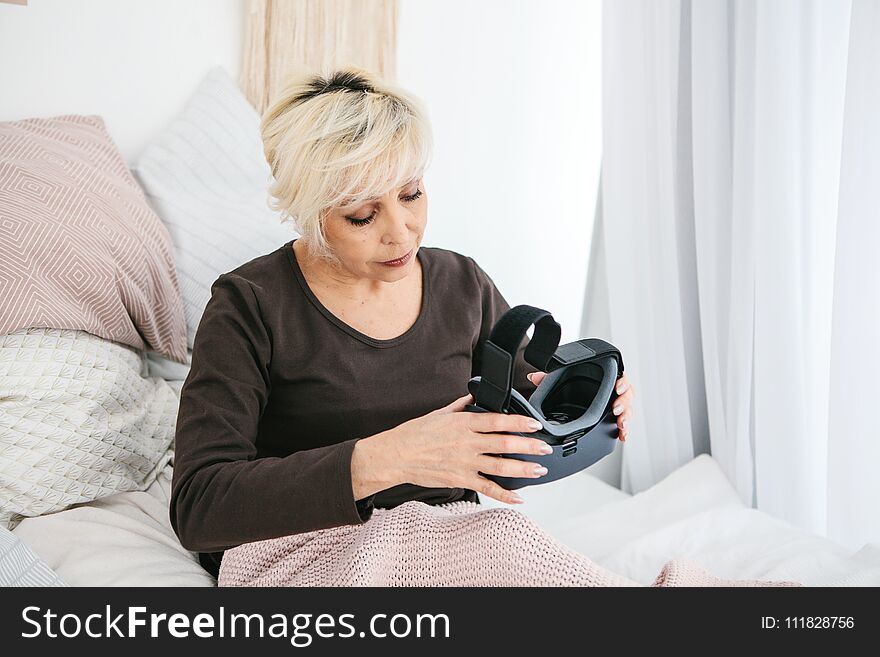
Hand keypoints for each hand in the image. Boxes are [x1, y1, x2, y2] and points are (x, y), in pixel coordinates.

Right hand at [354, 393, 552, 504]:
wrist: (396, 455)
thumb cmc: (415, 434)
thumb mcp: (439, 413)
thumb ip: (460, 406)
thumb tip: (473, 397)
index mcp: (463, 424)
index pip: (496, 421)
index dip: (518, 422)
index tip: (534, 424)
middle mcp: (467, 443)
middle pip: (504, 444)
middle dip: (528, 445)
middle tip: (545, 446)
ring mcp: (464, 463)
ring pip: (500, 467)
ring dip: (523, 468)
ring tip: (539, 468)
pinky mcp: (460, 479)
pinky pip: (487, 488)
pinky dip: (504, 494)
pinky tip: (518, 497)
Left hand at [527, 371, 634, 441]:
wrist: (577, 393)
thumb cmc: (576, 382)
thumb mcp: (562, 377)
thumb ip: (550, 376)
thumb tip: (534, 377)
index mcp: (607, 377)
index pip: (620, 377)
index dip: (622, 382)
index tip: (617, 387)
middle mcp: (614, 391)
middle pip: (627, 395)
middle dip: (624, 403)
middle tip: (616, 409)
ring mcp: (616, 404)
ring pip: (627, 410)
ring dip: (625, 418)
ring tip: (620, 425)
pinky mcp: (614, 418)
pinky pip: (623, 424)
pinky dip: (623, 431)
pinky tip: (622, 436)